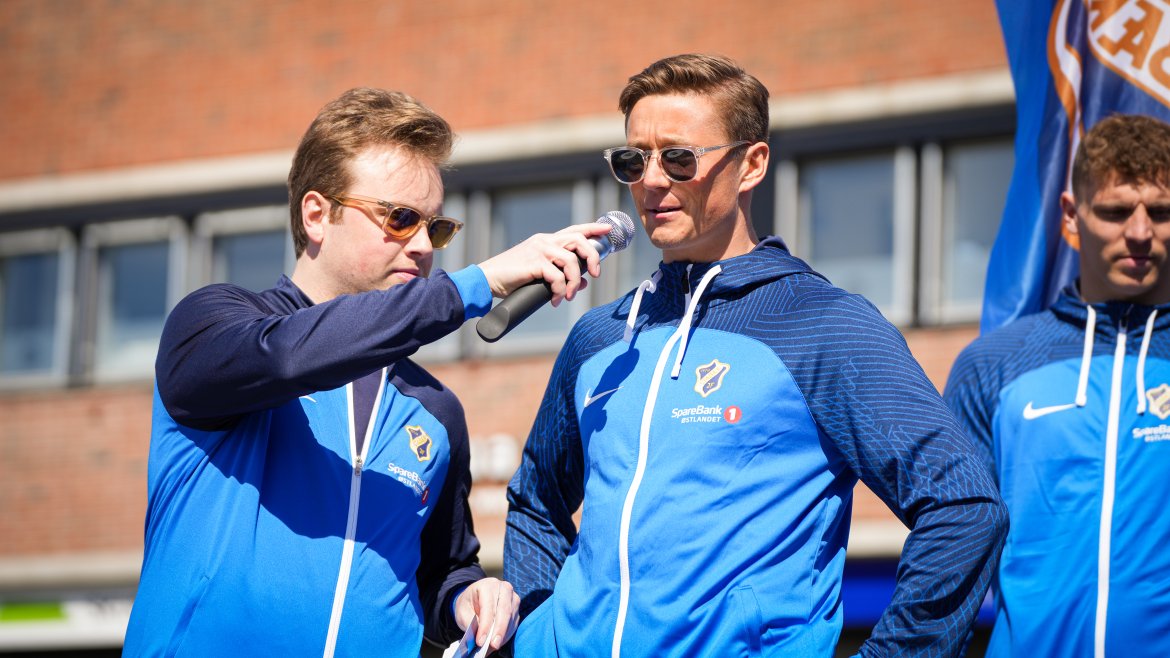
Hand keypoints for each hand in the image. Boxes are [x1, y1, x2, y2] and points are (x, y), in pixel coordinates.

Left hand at [454, 577, 519, 653]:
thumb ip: (470, 623)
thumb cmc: (468, 604)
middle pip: (504, 611)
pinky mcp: (516, 607)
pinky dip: (507, 634)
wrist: (475, 598)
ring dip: (503, 634)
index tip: (480, 641)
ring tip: (494, 647)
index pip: (488, 607)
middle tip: (493, 645)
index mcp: (487, 585)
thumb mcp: (462, 612)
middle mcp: (503, 588)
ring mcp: (512, 597)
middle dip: (499, 630)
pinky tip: (499, 642)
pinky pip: (514, 622)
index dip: (485, 625)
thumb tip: (479, 637)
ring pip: (511, 618)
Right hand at [478, 223, 612, 305]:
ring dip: (574, 282)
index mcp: (546, 241)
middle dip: (592, 257)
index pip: (574, 230)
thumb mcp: (540, 276)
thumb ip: (561, 275)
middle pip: (578, 240)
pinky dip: (560, 290)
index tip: (608, 228)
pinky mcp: (534, 262)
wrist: (487, 280)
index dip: (592, 228)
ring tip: (568, 296)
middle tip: (595, 274)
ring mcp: (539, 250)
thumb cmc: (512, 279)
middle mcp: (544, 241)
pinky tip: (555, 299)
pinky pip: (557, 276)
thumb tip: (583, 282)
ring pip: (571, 260)